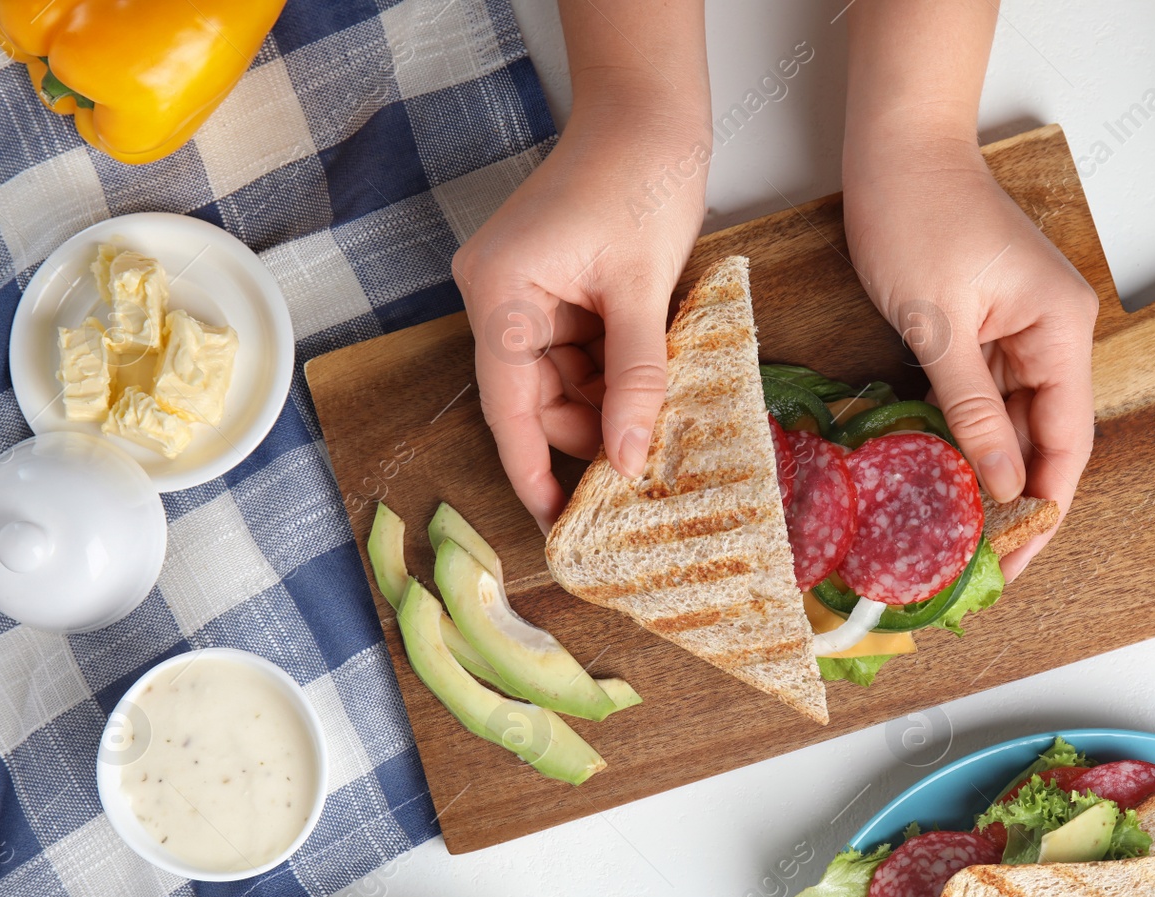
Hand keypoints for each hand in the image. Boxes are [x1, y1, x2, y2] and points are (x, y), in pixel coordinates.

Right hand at [452, 100, 708, 526]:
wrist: (648, 113)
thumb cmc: (641, 179)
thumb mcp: (643, 292)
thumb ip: (635, 380)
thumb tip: (630, 461)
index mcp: (500, 292)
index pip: (507, 406)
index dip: (532, 471)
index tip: (558, 526)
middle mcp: (496, 295)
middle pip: (535, 397)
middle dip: (586, 433)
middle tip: (637, 478)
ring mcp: (521, 292)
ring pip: (561, 380)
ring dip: (606, 404)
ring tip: (657, 425)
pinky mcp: (549, 288)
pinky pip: (576, 353)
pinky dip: (611, 374)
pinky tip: (648, 389)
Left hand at [843, 133, 1097, 580]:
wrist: (898, 148)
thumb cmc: (917, 216)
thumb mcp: (936, 326)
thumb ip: (971, 410)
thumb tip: (1002, 485)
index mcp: (1061, 330)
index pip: (1067, 441)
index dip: (1045, 508)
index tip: (1016, 562)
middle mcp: (1056, 333)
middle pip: (1046, 438)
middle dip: (1016, 501)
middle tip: (978, 566)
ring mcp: (1025, 330)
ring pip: (1016, 422)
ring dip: (991, 473)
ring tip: (957, 535)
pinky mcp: (992, 326)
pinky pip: (990, 395)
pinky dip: (969, 435)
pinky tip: (947, 476)